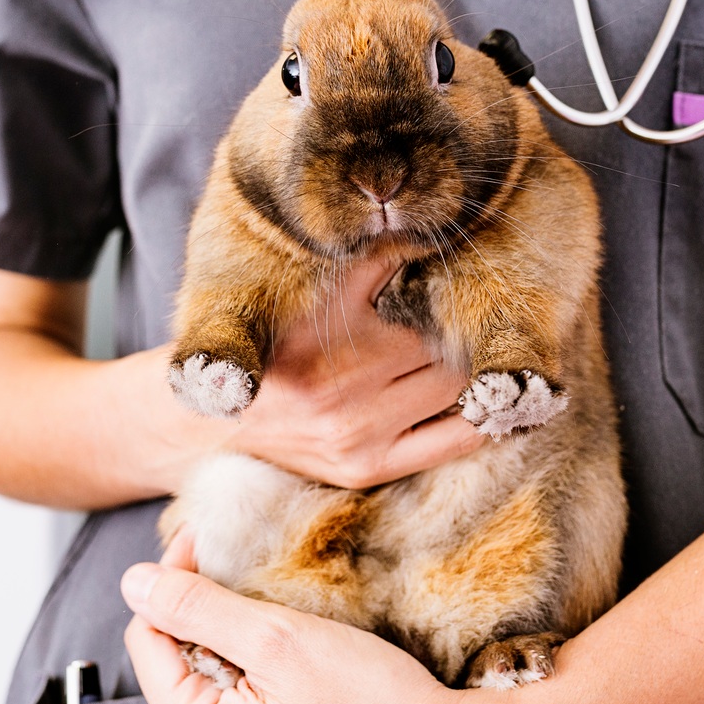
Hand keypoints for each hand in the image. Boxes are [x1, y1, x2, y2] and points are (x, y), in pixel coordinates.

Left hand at [122, 530, 549, 703]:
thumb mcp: (280, 638)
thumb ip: (197, 607)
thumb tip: (132, 581)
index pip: (149, 640)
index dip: (174, 581)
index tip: (209, 542)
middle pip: (182, 671)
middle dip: (210, 620)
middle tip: (255, 580)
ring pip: (220, 699)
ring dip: (241, 654)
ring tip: (288, 627)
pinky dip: (267, 693)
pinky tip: (307, 675)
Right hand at [221, 257, 482, 488]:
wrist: (218, 419)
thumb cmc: (273, 346)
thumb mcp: (315, 295)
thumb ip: (371, 262)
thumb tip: (422, 232)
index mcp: (345, 347)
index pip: (436, 325)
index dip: (453, 311)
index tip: (462, 305)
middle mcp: (353, 400)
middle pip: (451, 365)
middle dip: (462, 347)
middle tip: (470, 335)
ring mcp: (360, 441)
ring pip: (457, 401)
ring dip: (470, 381)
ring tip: (478, 364)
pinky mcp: (365, 471)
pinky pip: (448, 447)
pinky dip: (474, 424)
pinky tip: (484, 406)